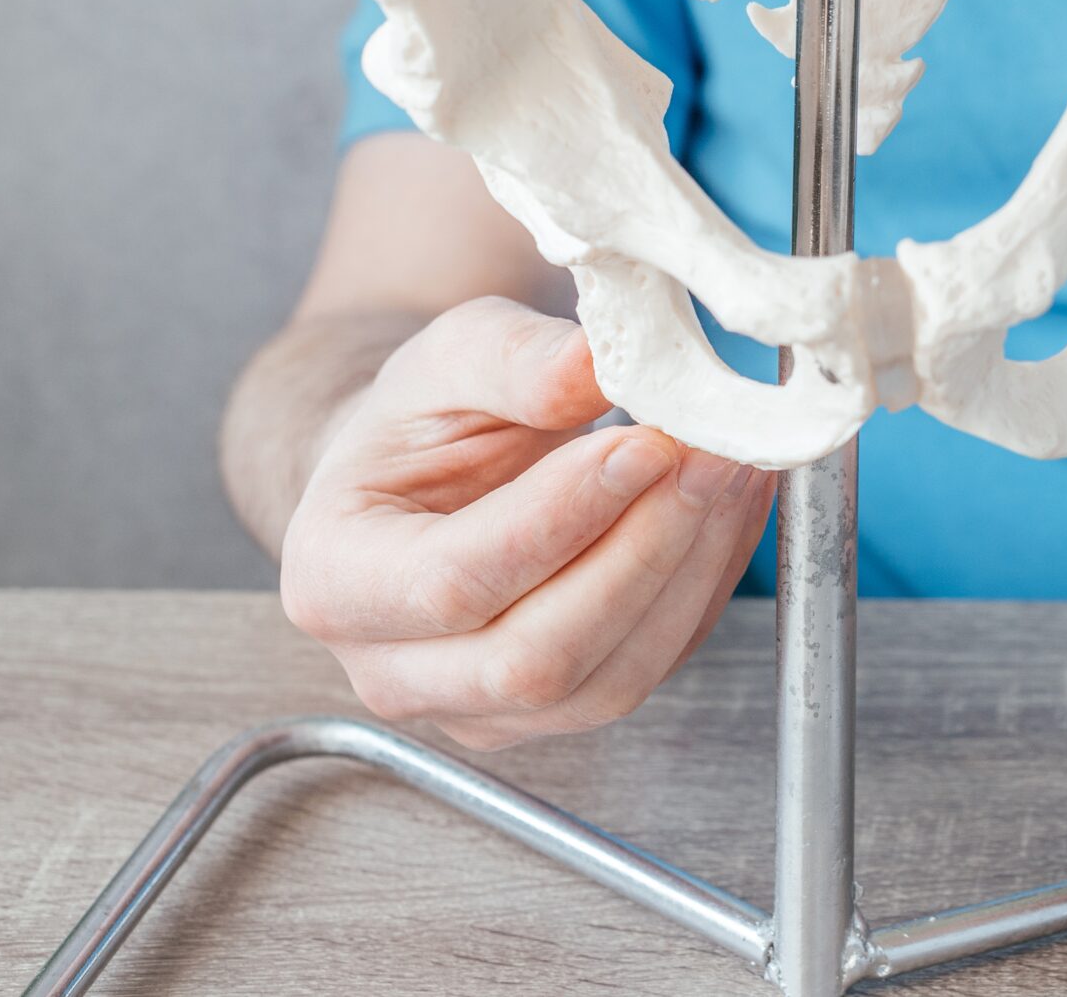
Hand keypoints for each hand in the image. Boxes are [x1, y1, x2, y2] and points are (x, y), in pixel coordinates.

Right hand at [278, 297, 772, 748]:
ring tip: (733, 470)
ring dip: (690, 572)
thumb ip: (515, 359)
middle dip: (643, 552)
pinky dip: (707, 585)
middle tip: (710, 457)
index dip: (563, 518)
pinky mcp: (560, 711)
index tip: (644, 444)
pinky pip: (653, 667)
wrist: (431, 476)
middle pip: (536, 658)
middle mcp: (393, 669)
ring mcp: (478, 707)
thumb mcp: (450, 357)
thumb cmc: (424, 422)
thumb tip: (594, 367)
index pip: (455, 580)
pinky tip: (730, 507)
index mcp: (334, 580)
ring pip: (609, 680)